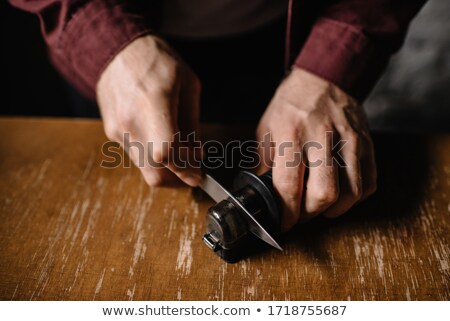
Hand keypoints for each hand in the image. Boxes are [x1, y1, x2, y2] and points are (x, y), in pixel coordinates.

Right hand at [97, 35, 201, 186]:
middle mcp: (131, 121)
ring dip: (165, 168)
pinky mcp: (112, 133)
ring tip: (178, 150)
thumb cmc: (156, 62)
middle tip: (191, 170)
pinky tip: (160, 140)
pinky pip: (136, 156)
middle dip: (177, 178)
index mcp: (154, 102)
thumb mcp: (188, 84)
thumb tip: (196, 155)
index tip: (197, 174)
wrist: (117, 51)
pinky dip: (152, 157)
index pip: (167, 153)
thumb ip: (192, 124)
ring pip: (145, 169)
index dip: (185, 170)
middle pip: (155, 172)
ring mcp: (118, 130)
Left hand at [257, 68, 376, 229]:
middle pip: (325, 193)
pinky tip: (341, 194)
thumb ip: (265, 163)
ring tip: (321, 206)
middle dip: (311, 214)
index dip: (287, 213)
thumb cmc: (291, 105)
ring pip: (352, 192)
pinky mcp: (366, 143)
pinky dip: (356, 197)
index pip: (290, 185)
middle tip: (301, 214)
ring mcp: (349, 140)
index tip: (283, 223)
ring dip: (335, 210)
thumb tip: (263, 192)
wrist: (324, 78)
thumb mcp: (266, 129)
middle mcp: (323, 137)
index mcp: (291, 134)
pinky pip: (369, 182)